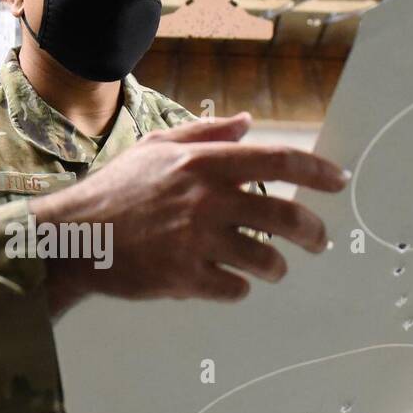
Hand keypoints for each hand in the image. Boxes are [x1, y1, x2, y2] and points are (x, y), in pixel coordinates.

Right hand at [32, 113, 346, 311]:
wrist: (74, 238)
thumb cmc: (113, 191)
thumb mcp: (156, 148)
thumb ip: (206, 134)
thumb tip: (247, 123)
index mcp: (203, 165)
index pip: (278, 162)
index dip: (316, 172)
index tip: (338, 182)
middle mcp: (206, 201)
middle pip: (285, 218)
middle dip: (313, 233)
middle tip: (319, 242)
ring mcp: (196, 243)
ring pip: (265, 260)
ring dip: (276, 267)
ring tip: (272, 268)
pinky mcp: (184, 279)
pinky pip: (233, 289)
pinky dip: (237, 288)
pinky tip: (228, 284)